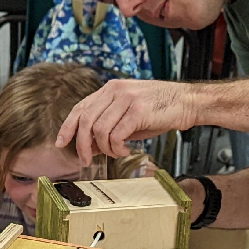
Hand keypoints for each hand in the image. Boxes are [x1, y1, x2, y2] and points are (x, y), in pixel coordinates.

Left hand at [56, 79, 196, 165]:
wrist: (188, 102)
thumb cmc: (159, 110)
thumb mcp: (128, 114)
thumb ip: (108, 125)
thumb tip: (89, 146)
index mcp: (110, 89)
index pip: (80, 108)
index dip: (67, 126)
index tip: (60, 142)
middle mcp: (115, 90)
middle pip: (85, 121)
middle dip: (82, 145)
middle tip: (86, 160)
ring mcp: (127, 99)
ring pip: (100, 130)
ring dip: (105, 149)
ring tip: (116, 153)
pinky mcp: (138, 111)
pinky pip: (116, 135)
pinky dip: (117, 148)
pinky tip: (125, 150)